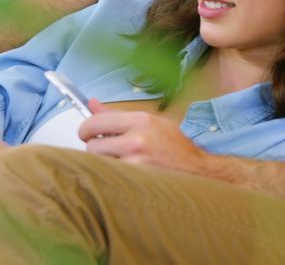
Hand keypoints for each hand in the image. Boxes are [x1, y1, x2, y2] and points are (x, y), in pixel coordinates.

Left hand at [79, 99, 206, 172]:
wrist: (199, 172)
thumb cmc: (175, 148)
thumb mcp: (151, 122)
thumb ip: (118, 115)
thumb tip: (91, 104)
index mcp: (141, 120)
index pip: (95, 122)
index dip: (85, 129)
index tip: (86, 134)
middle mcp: (137, 138)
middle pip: (92, 145)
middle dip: (95, 149)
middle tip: (105, 151)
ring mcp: (136, 162)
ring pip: (99, 164)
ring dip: (104, 164)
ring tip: (120, 163)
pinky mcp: (137, 180)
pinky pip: (111, 177)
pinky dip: (114, 177)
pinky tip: (126, 175)